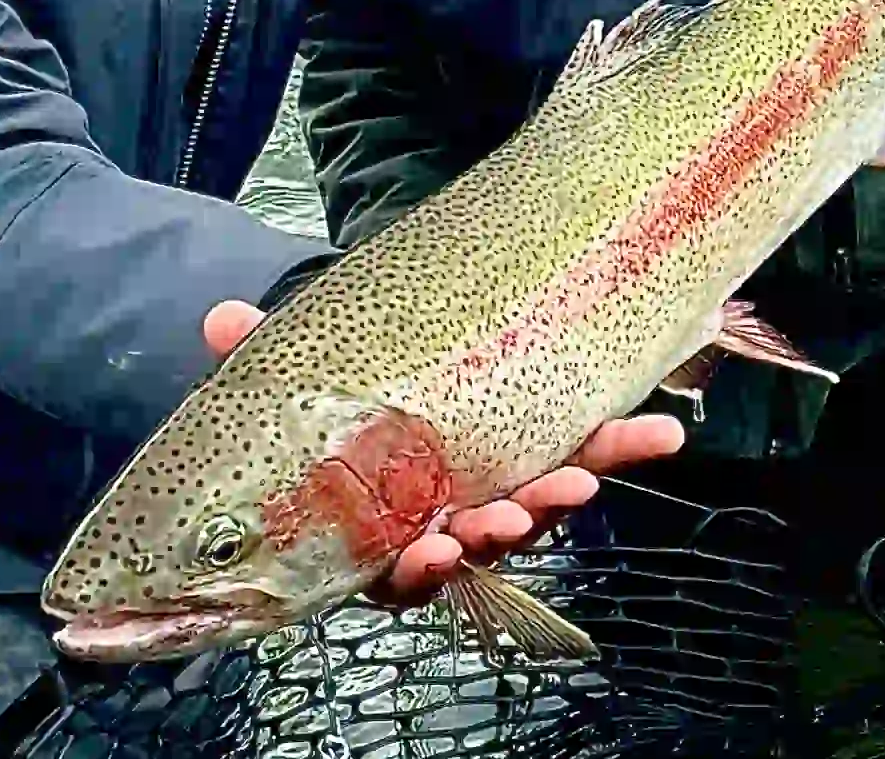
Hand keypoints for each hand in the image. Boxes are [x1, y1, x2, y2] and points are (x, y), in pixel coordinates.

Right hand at [202, 302, 682, 603]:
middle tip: (514, 513)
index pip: (396, 562)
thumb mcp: (293, 368)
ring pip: (538, 502)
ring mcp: (501, 479)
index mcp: (379, 519)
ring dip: (566, 491)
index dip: (416, 562)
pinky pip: (588, 448)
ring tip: (588, 474)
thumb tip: (221, 321)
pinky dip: (621, 440)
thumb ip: (259, 351)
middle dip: (499, 528)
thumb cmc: (333, 382)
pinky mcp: (548, 440)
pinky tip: (662, 428)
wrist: (384, 350)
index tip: (430, 545)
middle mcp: (445, 513)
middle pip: (477, 542)